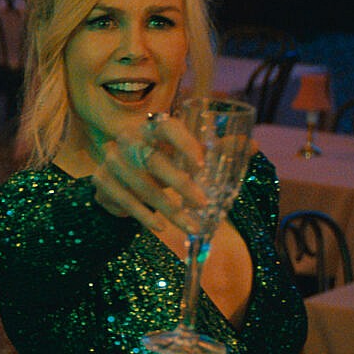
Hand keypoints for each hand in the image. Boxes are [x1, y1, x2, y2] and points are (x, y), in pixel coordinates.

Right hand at [90, 112, 212, 235]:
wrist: (118, 172)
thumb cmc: (161, 159)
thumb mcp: (184, 153)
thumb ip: (215, 148)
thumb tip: (251, 145)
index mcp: (152, 126)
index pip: (168, 127)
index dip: (184, 144)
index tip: (201, 166)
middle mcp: (128, 139)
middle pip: (153, 160)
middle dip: (179, 184)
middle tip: (202, 204)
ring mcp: (111, 160)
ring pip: (141, 186)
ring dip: (167, 209)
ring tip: (190, 226)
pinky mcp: (101, 180)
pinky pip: (125, 201)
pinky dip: (144, 215)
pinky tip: (161, 227)